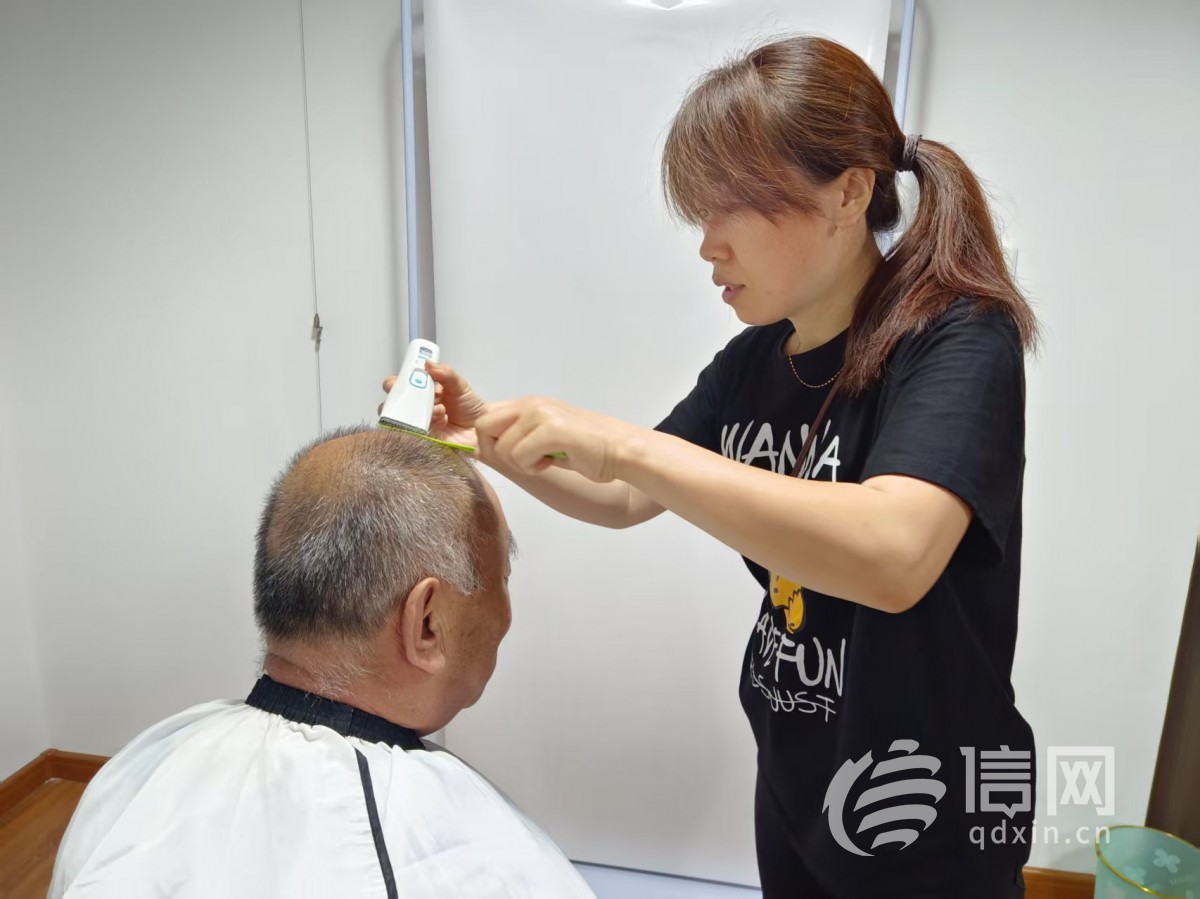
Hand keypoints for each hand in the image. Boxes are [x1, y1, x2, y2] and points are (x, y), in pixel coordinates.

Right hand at [380, 362, 483, 449]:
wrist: (483, 429)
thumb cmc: (471, 408)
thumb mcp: (460, 386)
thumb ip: (446, 373)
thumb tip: (427, 363)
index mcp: (423, 392)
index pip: (401, 384)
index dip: (396, 381)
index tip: (406, 377)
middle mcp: (417, 407)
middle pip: (393, 403)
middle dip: (399, 397)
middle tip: (414, 395)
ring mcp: (419, 423)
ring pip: (403, 417)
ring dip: (419, 410)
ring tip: (440, 409)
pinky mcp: (424, 438)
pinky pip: (416, 430)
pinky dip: (430, 422)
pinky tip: (444, 419)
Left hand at [474, 397, 640, 482]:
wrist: (621, 451)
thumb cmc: (587, 449)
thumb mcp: (545, 439)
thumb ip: (519, 438)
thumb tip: (485, 449)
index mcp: (529, 404)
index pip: (485, 417)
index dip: (488, 442)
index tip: (510, 457)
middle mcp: (532, 404)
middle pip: (483, 427)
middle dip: (497, 452)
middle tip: (524, 461)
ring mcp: (541, 413)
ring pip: (501, 446)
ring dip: (520, 463)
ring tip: (545, 461)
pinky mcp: (553, 429)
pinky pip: (520, 454)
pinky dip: (533, 467)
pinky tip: (552, 463)